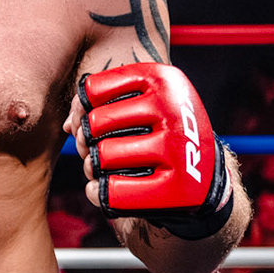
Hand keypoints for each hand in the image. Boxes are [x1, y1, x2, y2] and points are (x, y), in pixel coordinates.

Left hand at [67, 62, 232, 239]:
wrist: (202, 170)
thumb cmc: (157, 129)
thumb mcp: (139, 103)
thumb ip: (98, 103)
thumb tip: (70, 124)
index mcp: (163, 79)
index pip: (93, 90)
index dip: (82, 108)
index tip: (92, 119)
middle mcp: (173, 109)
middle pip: (95, 124)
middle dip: (86, 140)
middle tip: (94, 149)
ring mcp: (176, 149)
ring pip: (102, 156)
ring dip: (92, 167)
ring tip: (104, 168)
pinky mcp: (175, 188)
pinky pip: (112, 191)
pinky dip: (98, 192)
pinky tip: (105, 189)